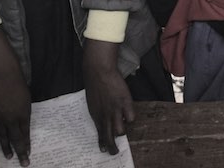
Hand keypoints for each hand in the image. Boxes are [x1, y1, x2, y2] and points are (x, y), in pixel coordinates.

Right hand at [0, 69, 30, 164]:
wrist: (4, 76)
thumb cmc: (19, 85)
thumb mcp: (27, 99)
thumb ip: (24, 112)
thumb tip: (23, 123)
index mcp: (23, 115)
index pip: (25, 134)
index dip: (26, 145)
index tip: (28, 154)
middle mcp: (11, 119)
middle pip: (15, 139)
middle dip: (20, 152)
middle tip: (23, 163)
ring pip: (2, 137)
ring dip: (5, 148)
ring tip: (8, 157)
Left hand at [83, 39, 134, 154]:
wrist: (98, 71)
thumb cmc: (95, 86)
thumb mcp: (93, 103)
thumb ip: (98, 114)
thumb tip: (103, 123)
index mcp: (96, 116)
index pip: (100, 135)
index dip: (103, 144)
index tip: (104, 150)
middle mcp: (105, 116)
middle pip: (110, 137)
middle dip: (113, 147)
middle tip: (115, 152)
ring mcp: (115, 110)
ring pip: (120, 130)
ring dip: (122, 130)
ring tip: (123, 127)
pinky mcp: (125, 102)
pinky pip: (131, 118)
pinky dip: (130, 117)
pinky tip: (128, 113)